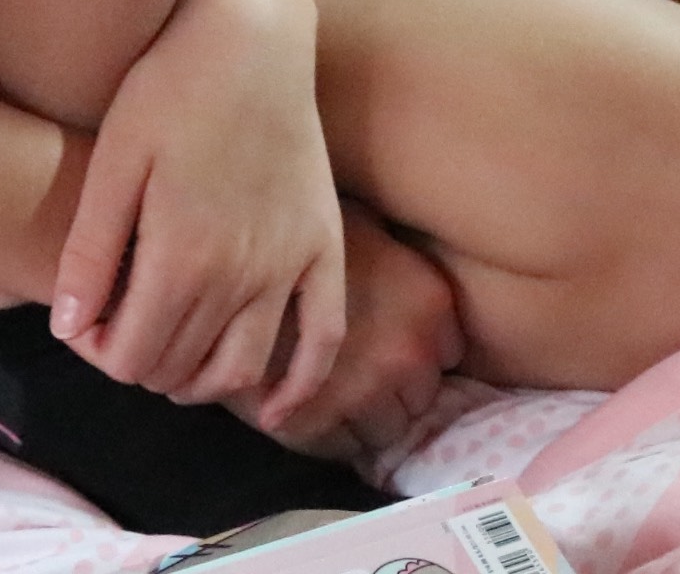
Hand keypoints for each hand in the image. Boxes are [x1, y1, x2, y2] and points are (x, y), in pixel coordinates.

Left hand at [53, 0, 346, 426]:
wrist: (252, 35)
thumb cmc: (168, 87)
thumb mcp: (112, 162)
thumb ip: (88, 252)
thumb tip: (68, 329)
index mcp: (183, 257)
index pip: (131, 358)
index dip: (97, 354)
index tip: (84, 321)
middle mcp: (243, 274)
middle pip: (179, 367)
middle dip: (138, 360)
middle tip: (118, 322)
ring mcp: (292, 262)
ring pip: (242, 369)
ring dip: (198, 380)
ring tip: (169, 347)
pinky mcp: (325, 245)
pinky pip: (323, 337)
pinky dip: (299, 384)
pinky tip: (274, 410)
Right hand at [239, 206, 466, 471]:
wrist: (228, 262)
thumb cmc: (298, 229)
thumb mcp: (367, 227)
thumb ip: (399, 260)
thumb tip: (409, 281)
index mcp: (427, 304)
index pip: (450, 356)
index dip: (421, 355)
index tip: (394, 350)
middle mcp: (407, 355)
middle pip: (421, 400)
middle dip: (395, 392)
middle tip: (361, 377)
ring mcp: (363, 395)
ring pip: (386, 434)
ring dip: (366, 421)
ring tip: (336, 398)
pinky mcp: (314, 425)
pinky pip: (342, 452)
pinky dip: (331, 440)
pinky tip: (311, 412)